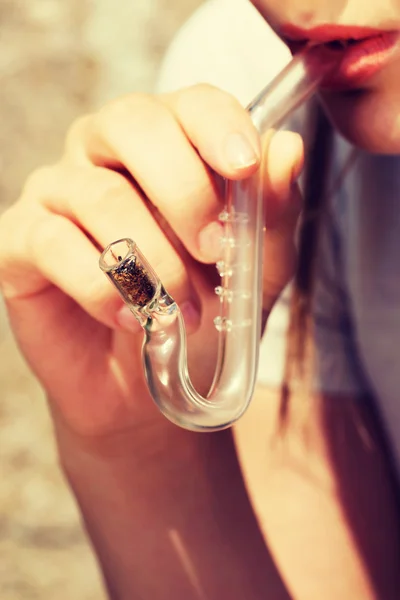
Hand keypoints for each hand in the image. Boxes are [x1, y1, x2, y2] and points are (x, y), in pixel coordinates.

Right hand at [0, 85, 302, 437]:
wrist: (144, 382)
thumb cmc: (199, 312)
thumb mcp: (255, 270)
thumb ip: (272, 211)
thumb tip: (286, 148)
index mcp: (165, 145)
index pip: (187, 103)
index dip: (217, 125)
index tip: (244, 167)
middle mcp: (102, 154)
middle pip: (132, 124)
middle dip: (185, 192)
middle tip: (216, 253)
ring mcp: (56, 192)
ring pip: (99, 195)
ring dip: (154, 261)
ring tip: (183, 312)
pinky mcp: (21, 240)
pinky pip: (55, 246)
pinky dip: (104, 289)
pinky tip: (132, 319)